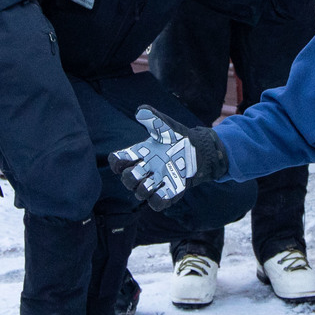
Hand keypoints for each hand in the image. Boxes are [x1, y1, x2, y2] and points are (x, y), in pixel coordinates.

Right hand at [107, 107, 226, 210]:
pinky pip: (157, 204)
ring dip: (144, 188)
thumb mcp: (166, 127)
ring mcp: (155, 183)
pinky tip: (167, 188)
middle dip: (130, 177)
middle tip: (144, 169)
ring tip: (157, 178)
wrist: (198, 152)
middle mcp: (144, 170)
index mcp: (139, 154)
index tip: (125, 158)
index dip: (116, 162)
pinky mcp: (168, 193)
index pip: (117, 161)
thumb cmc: (177, 138)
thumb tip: (141, 110)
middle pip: (126, 179)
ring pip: (140, 193)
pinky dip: (158, 199)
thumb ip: (153, 118)